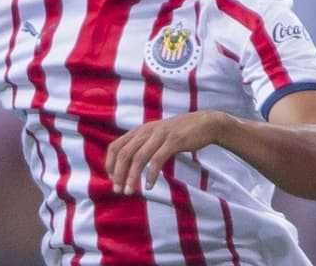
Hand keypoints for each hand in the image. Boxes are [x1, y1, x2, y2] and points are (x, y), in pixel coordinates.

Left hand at [105, 110, 233, 194]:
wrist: (206, 124)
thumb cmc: (180, 133)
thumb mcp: (157, 135)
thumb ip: (143, 145)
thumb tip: (127, 164)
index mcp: (141, 130)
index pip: (116, 146)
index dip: (110, 164)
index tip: (112, 179)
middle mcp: (147, 130)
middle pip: (124, 153)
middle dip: (118, 174)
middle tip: (118, 190)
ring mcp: (161, 135)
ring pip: (139, 157)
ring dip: (132, 177)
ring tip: (130, 191)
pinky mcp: (174, 141)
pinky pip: (157, 160)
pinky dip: (151, 175)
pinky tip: (150, 186)